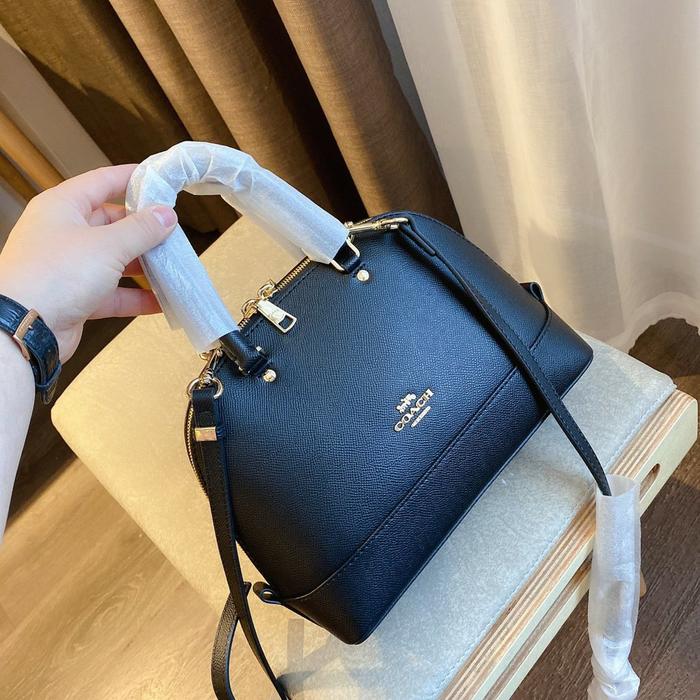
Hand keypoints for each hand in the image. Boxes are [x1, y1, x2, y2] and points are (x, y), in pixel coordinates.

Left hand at [0, 164, 176, 360]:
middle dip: (144, 231)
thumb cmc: (56, 274)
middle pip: (111, 224)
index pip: (101, 182)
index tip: (160, 180)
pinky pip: (112, 293)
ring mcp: (69, 267)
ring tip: (172, 267)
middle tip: (174, 233)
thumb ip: (141, 230)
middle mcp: (63, 234)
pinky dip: (136, 296)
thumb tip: (166, 215)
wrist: (23, 328)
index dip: (131, 179)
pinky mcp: (76, 298)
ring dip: (143, 266)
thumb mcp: (107, 245)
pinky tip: (162, 301)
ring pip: (114, 260)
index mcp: (63, 207)